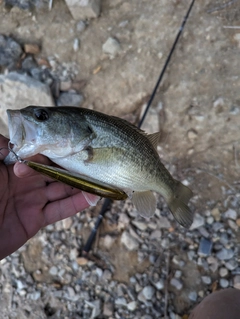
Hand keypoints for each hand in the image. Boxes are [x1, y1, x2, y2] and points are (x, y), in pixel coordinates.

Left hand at [0, 134, 97, 259]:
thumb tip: (16, 132)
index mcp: (13, 167)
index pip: (41, 154)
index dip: (57, 149)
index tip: (75, 142)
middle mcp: (26, 182)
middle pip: (56, 170)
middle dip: (74, 165)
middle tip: (95, 158)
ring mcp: (32, 200)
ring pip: (62, 188)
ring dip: (81, 183)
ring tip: (100, 175)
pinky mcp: (36, 219)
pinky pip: (60, 210)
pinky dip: (77, 204)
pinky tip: (93, 196)